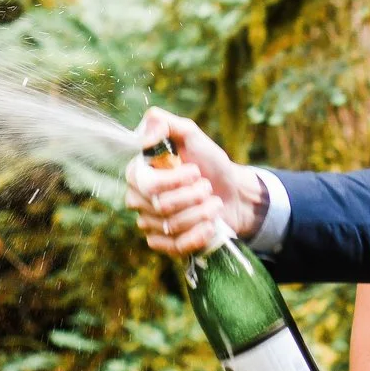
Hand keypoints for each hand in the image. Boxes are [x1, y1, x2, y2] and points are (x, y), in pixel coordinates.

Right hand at [125, 108, 262, 256]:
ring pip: (172, 226)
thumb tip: (146, 133)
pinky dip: (199, 234)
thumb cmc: (209, 162)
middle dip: (194, 196)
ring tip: (213, 203)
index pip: (147, 184)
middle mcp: (137, 199)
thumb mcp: (190, 135)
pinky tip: (210, 224)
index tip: (195, 171)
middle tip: (207, 187)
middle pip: (161, 206)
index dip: (175, 180)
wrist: (232, 192)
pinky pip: (175, 246)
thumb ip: (165, 123)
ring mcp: (149, 224)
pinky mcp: (163, 245)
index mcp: (138, 173)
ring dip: (202, 213)